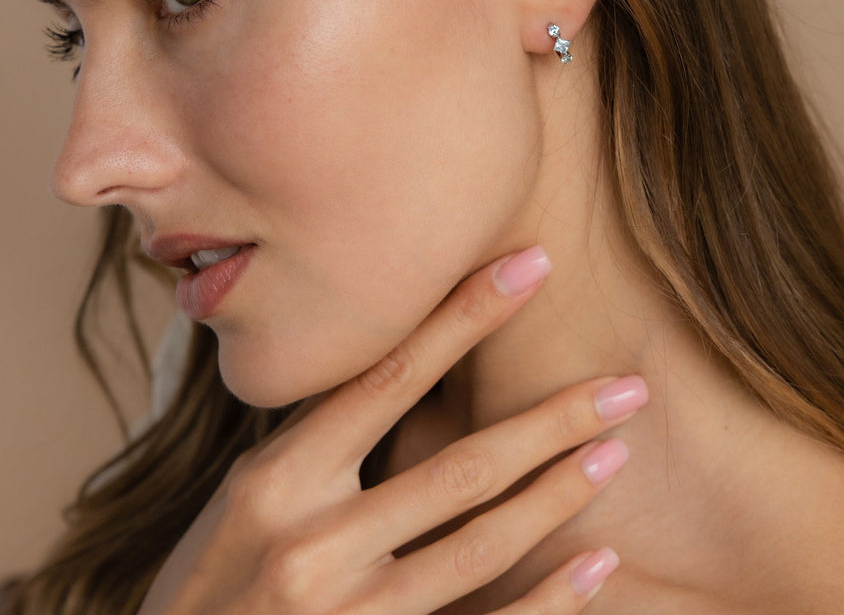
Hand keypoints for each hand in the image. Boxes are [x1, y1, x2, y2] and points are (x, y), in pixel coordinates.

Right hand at [138, 247, 646, 613]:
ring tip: (615, 450)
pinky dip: (547, 600)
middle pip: (460, 466)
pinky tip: (596, 564)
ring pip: (479, 543)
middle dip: (552, 421)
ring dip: (558, 495)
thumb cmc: (212, 575)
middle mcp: (311, 543)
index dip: (465, 316)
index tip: (530, 266)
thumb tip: (400, 360)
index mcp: (277, 478)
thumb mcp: (244, 493)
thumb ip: (318, 438)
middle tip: (627, 386)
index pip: (390, 376)